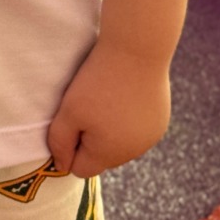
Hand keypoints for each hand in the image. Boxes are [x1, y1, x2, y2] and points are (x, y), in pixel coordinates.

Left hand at [47, 39, 171, 176]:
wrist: (137, 51)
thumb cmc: (98, 81)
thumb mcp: (68, 111)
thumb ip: (59, 142)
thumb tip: (62, 166)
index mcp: (108, 154)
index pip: (81, 169)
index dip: (70, 148)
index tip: (68, 121)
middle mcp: (133, 152)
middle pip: (102, 156)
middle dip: (90, 138)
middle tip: (87, 105)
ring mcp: (150, 137)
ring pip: (120, 142)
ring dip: (110, 128)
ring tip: (106, 97)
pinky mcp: (160, 121)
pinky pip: (136, 128)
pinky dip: (128, 117)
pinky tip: (124, 94)